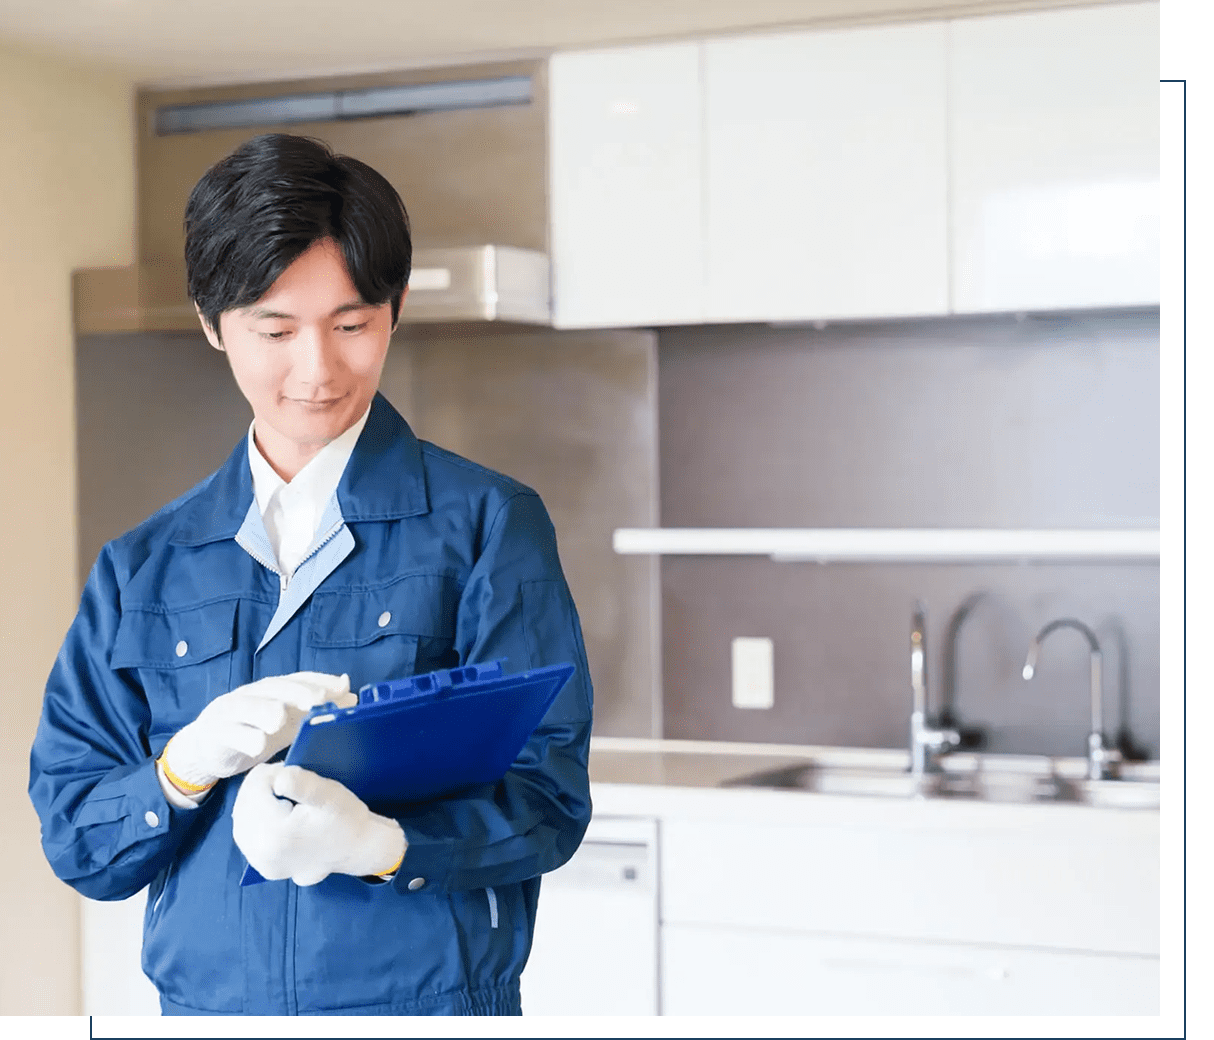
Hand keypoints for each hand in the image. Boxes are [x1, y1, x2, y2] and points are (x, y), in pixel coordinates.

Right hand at [160, 672, 355, 793]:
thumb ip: (314, 710)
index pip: (297, 679)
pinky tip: (259, 744)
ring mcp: (229, 711)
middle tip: (316, 699)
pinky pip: (228, 731)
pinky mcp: (213, 731)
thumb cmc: (251, 732)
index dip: (319, 680)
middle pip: (275, 688)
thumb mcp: (286, 724)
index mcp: (271, 691)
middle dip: (297, 692)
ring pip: (247, 705)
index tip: (341, 687)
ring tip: (281, 719)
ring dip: (266, 710)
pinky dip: (244, 737)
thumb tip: (351, 696)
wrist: (205, 750)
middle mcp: (251, 695)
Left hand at [232, 763, 406, 885]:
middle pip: (244, 805)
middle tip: (284, 776)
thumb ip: (303, 785)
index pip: (255, 789)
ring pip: (241, 820)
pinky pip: (247, 835)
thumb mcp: (330, 795)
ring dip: (255, 800)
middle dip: (260, 786)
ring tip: (278, 791)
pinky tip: (272, 811)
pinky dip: (255, 818)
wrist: (358, 849)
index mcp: (275, 835)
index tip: (289, 769)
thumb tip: (278, 780)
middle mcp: (262, 854)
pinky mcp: (264, 868)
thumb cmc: (347, 819)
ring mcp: (262, 864)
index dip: (269, 773)